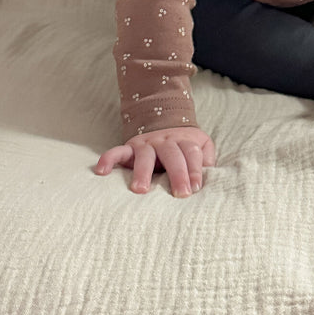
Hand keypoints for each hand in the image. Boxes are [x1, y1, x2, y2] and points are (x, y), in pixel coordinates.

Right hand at [95, 126, 215, 197]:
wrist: (165, 120)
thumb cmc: (185, 145)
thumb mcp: (202, 146)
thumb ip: (207, 160)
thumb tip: (212, 179)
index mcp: (185, 141)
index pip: (192, 153)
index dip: (195, 170)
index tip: (196, 189)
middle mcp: (166, 141)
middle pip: (173, 155)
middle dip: (177, 174)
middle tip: (180, 193)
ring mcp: (146, 144)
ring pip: (145, 156)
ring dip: (143, 171)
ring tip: (141, 190)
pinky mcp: (129, 147)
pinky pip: (117, 151)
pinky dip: (108, 159)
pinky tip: (101, 171)